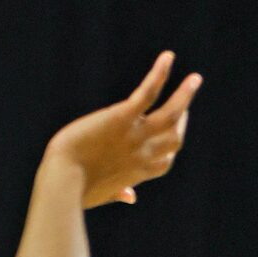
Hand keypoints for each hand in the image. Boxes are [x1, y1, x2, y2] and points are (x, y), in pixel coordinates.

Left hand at [44, 52, 202, 207]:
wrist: (61, 180)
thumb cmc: (73, 190)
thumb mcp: (100, 194)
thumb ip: (118, 193)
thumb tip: (131, 197)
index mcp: (135, 173)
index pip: (164, 163)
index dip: (171, 151)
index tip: (172, 139)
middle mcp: (141, 154)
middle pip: (175, 138)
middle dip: (181, 122)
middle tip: (183, 105)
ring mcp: (134, 135)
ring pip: (171, 114)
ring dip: (185, 95)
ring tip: (195, 79)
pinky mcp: (121, 118)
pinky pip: (148, 93)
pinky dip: (159, 74)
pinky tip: (168, 57)